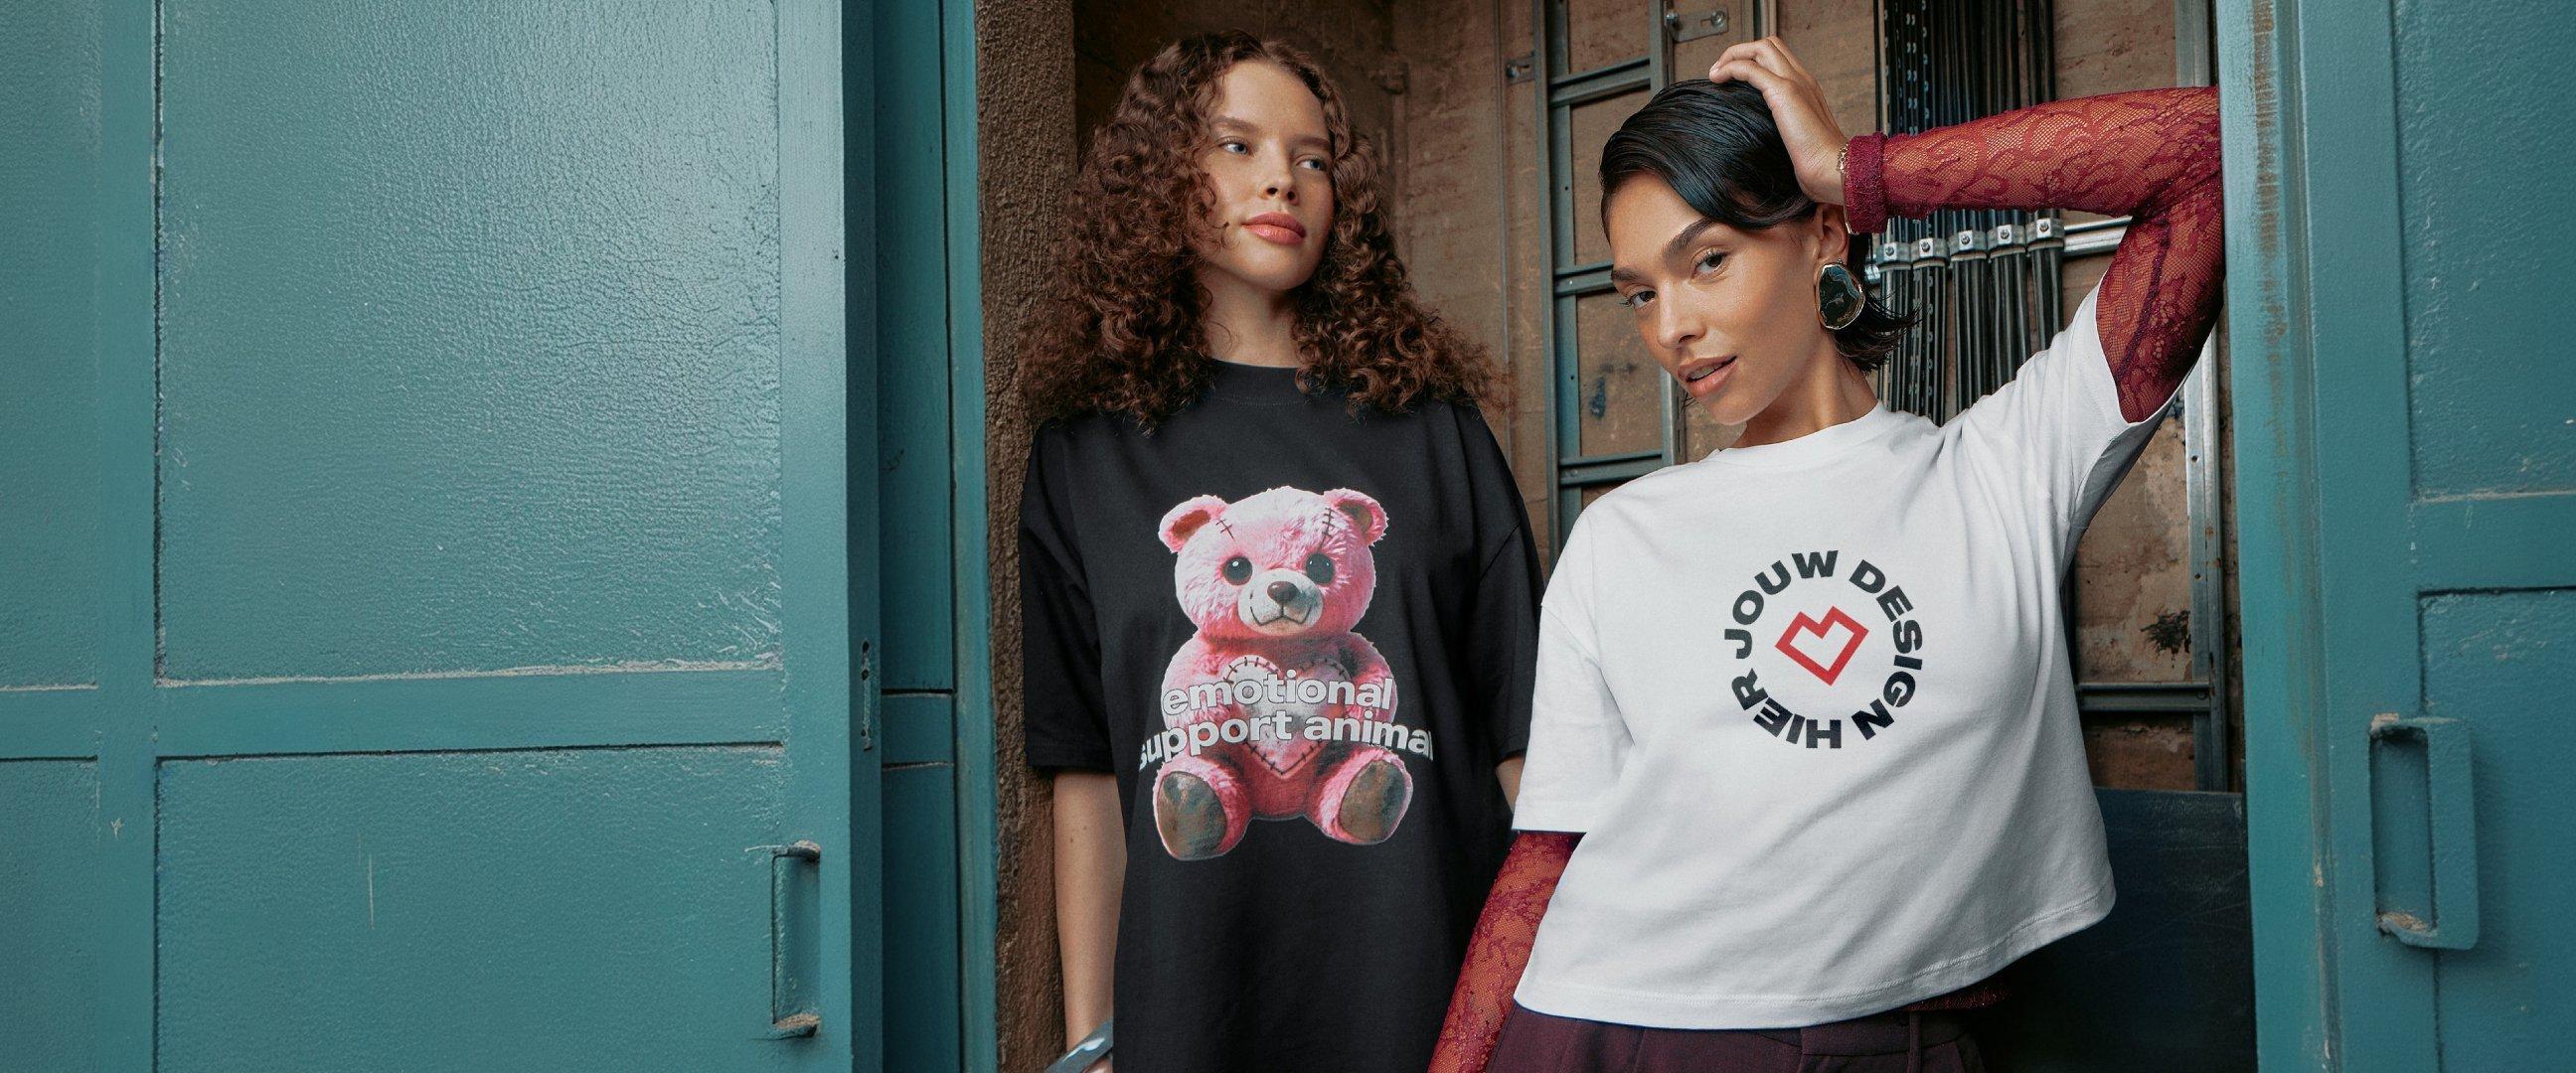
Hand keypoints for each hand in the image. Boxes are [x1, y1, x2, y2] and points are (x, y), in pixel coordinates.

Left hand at [1707, 37, 1848, 205]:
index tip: (1731, 77)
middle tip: (1720, 71)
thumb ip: (1782, 131)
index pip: (1779, 57)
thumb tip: (1755, 143)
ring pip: (1761, 47)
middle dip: (1740, 51)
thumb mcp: (1796, 140)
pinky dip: (1730, 67)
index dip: (1753, 59)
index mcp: (1807, 88)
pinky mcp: (1784, 91)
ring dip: (1734, 54)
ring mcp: (1795, 82)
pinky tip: (1717, 78)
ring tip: (1716, 72)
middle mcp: (1802, 79)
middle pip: (1770, 44)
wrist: (1832, 167)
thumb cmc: (1817, 162)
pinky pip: (1750, 68)